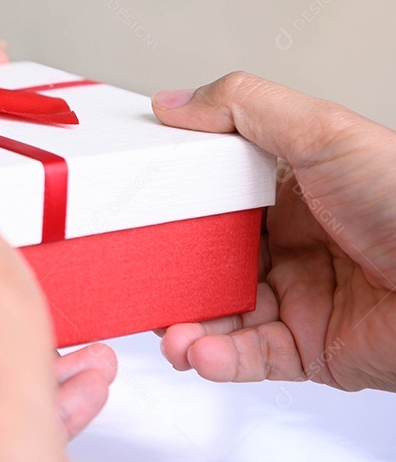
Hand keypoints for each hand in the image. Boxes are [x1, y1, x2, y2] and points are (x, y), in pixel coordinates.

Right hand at [152, 72, 395, 390]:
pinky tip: (200, 350)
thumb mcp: (325, 132)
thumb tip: (175, 102)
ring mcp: (298, 298)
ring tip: (169, 329)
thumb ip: (244, 108)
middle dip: (169, 274)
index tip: (136, 211)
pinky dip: (218, 358)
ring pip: (218, 314)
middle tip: (140, 277)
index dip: (174, 206)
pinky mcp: (309, 348)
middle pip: (206, 260)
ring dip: (186, 325)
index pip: (212, 197)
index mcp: (291, 190)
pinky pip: (250, 357)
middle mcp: (290, 244)